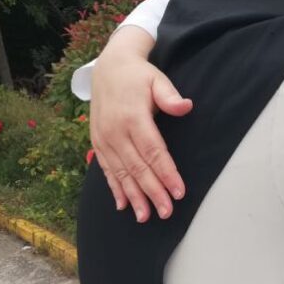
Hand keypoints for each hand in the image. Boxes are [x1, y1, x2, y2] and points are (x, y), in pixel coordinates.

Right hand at [91, 28, 191, 221]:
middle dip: (153, 192)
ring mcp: (104, 139)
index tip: (179, 191)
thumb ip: (170, 96)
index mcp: (132, 117)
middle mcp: (115, 131)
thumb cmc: (139, 75)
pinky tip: (123, 205)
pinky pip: (107, 170)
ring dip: (134, 197)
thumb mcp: (157, 79)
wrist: (108, 67)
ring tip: (145, 217)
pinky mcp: (98, 142)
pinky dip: (115, 189)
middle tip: (166, 212)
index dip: (166, 173)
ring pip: (121, 174)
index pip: (153, 151)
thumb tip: (186, 106)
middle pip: (137, 168)